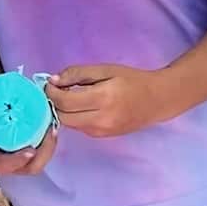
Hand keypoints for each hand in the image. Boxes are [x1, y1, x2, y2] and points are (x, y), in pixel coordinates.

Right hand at [0, 77, 58, 176]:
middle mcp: (1, 159)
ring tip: (54, 128)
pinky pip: (40, 154)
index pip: (0, 164)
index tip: (30, 151)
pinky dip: (48, 143)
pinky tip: (53, 127)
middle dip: (43, 153)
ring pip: (37, 162)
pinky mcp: (25, 151)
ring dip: (49, 148)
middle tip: (51, 131)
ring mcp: (15, 157)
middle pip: (26, 167)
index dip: (15, 161)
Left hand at [47, 64, 171, 138]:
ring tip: (67, 96)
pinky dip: (74, 116)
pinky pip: (80, 127)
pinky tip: (80, 105)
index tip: (49, 83)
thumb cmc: (132, 80)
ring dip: (63, 111)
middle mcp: (101, 119)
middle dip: (54, 104)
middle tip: (55, 90)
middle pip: (63, 117)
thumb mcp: (105, 69)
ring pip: (69, 124)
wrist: (157, 100)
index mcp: (103, 98)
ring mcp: (102, 131)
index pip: (65, 101)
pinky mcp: (102, 136)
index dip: (51, 92)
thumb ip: (78, 73)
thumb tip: (54, 81)